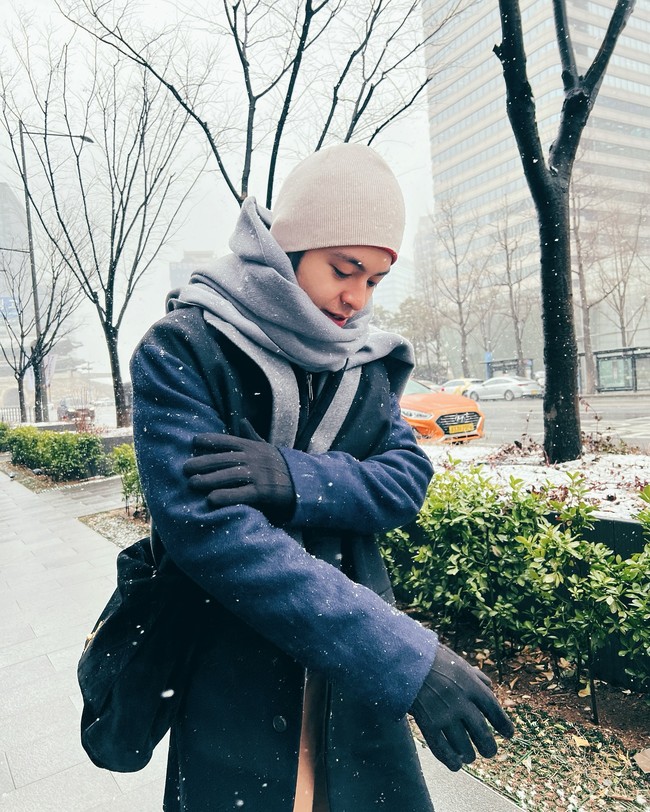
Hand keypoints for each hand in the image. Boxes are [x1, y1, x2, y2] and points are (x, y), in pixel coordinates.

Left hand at [183, 423, 294, 522]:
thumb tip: (241, 419)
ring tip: (192, 483)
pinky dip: (226, 496)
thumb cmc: (281, 465)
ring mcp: (259, 475)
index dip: (211, 440)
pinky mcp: (264, 492)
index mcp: (253, 447)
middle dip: (204, 462)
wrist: (305, 482)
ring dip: (209, 479)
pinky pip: (242, 493)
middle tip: (184, 468)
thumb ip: (252, 435)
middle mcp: (254, 459)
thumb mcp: (267, 447)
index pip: (229, 441)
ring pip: (230, 475)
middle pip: (225, 459)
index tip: (194, 441)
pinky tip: (211, 499)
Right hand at [410, 643, 513, 771]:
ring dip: (469, 754)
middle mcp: (460, 700)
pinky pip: (442, 749)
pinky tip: (455, 764)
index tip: (509, 734)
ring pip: (464, 745)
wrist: (403, 659)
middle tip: (490, 752)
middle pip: (481, 732)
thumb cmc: (430, 658)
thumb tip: (490, 686)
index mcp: (469, 683)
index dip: (503, 723)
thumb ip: (474, 675)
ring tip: (469, 756)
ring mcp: (443, 714)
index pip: (493, 708)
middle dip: (488, 746)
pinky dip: (450, 760)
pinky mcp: (427, 724)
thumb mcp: (456, 660)